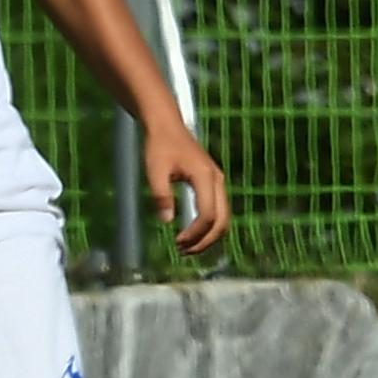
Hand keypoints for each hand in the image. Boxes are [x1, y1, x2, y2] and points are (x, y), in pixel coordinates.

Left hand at [144, 120, 230, 256]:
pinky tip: (190, 234)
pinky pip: (218, 212)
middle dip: (205, 241)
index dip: (195, 234)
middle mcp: (217, 181)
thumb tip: (167, 221)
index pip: (207, 215)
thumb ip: (161, 195)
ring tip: (185, 247)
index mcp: (205, 177)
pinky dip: (208, 228)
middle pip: (222, 221)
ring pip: (223, 219)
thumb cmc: (158, 145)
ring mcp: (218, 182)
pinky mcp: (213, 184)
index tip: (177, 242)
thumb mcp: (154, 169)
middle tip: (183, 252)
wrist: (166, 125)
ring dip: (207, 237)